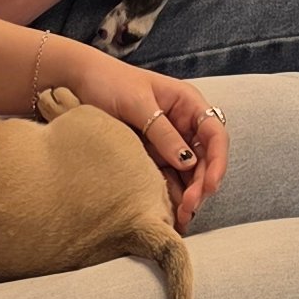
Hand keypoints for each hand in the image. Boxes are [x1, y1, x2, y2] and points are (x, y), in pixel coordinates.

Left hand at [46, 52, 231, 221]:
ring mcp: (169, 141)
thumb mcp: (137, 104)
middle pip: (205, 159)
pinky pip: (170, 178)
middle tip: (188, 209)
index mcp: (187, 104)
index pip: (214, 134)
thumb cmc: (111, 82)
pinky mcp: (154, 155)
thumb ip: (163, 131)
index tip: (210, 186)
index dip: (218, 162)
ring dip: (189, 195)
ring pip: (190, 173)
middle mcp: (184, 124)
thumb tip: (188, 161)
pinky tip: (169, 212)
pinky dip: (172, 195)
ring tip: (180, 219)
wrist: (81, 80)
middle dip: (201, 185)